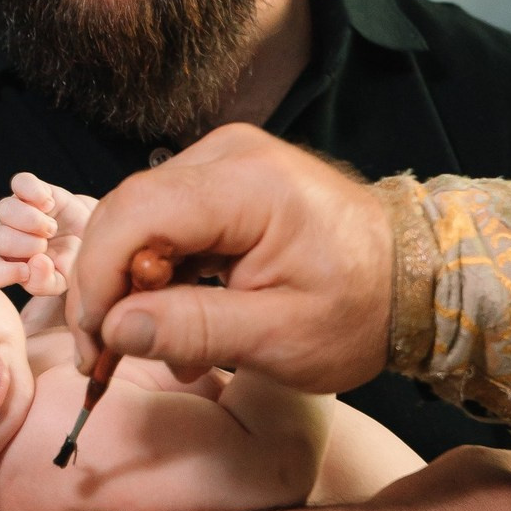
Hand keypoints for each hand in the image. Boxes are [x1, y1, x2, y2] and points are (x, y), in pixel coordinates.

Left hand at [0, 171, 97, 295]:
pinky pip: (20, 182)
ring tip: (51, 228)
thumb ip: (45, 282)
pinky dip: (35, 193)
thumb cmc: (70, 260)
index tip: (26, 272)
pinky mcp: (29, 190)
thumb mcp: (63, 280)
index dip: (2, 273)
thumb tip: (35, 263)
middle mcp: (7, 237)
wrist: (90, 235)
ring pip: (4, 209)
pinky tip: (50, 205)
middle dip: (27, 245)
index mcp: (9, 264)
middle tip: (46, 246)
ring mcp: (16, 210)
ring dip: (31, 221)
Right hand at [69, 123, 392, 389]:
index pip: (136, 215)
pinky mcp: (225, 180)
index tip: (96, 342)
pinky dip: (160, 274)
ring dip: (134, 287)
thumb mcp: (280, 337)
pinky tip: (179, 321)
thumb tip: (115, 330)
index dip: (98, 279)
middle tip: (107, 355)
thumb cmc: (360, 308)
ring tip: (161, 348)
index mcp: (249, 184)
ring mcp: (225, 162)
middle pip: (129, 213)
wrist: (413, 278)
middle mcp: (228, 155)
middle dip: (108, 288)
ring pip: (140, 220)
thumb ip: (193, 329)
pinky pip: (167, 222)